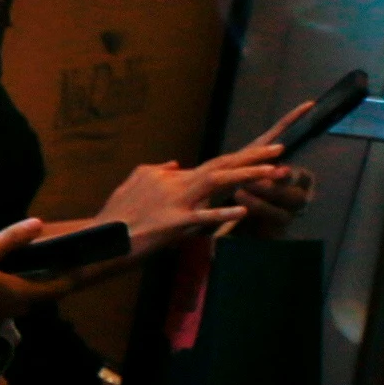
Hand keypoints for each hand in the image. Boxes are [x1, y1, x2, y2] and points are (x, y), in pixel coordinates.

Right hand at [0, 217, 81, 323]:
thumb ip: (12, 238)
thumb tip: (39, 224)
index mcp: (19, 292)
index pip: (58, 288)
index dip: (73, 275)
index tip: (83, 262)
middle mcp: (13, 307)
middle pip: (42, 294)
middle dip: (53, 280)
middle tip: (58, 261)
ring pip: (24, 298)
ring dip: (32, 284)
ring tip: (33, 266)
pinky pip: (8, 301)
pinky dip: (15, 288)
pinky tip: (4, 276)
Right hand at [97, 154, 270, 260]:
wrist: (103, 236)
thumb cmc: (118, 213)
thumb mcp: (136, 182)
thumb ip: (159, 170)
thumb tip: (176, 163)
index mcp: (173, 176)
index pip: (214, 163)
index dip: (243, 157)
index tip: (268, 152)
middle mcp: (178, 183)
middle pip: (221, 165)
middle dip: (253, 156)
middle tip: (280, 149)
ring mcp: (177, 202)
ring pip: (217, 183)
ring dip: (247, 175)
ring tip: (273, 171)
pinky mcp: (172, 222)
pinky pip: (201, 218)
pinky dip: (222, 215)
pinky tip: (242, 212)